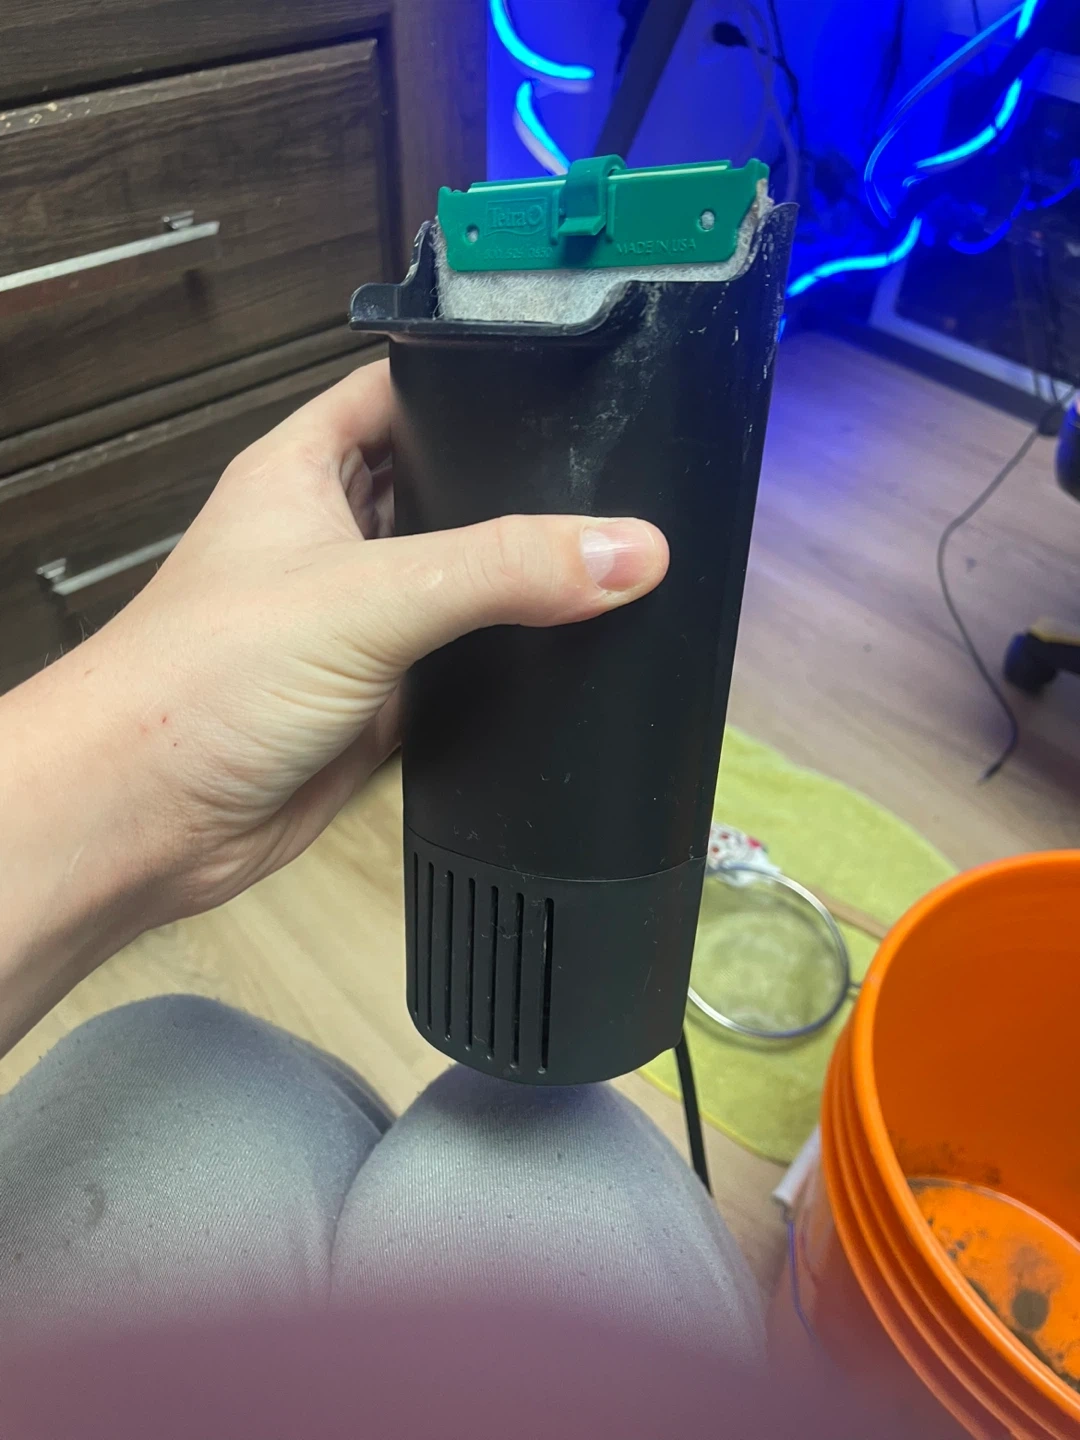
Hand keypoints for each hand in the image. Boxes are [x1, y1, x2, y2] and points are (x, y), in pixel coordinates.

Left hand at [0, 357, 667, 1048]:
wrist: (146, 819)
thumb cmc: (208, 677)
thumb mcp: (366, 596)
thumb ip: (502, 569)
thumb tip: (633, 550)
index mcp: (304, 470)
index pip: (401, 394)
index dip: (475, 385)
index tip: (573, 390)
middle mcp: (332, 537)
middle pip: (446, 491)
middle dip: (520, 492)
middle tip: (624, 489)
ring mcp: (357, 621)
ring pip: (459, 586)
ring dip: (519, 587)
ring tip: (620, 566)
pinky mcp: (379, 698)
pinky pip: (461, 667)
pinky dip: (508, 665)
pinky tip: (574, 657)